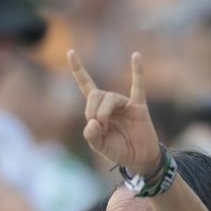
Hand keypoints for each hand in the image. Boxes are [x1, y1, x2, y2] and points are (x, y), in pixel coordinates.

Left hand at [68, 51, 161, 176]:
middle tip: (98, 127)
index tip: (71, 52)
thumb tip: (93, 121)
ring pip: (110, 98)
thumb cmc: (118, 150)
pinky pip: (138, 87)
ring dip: (103, 112)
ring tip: (106, 127)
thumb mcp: (99, 146)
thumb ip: (91, 136)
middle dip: (92, 110)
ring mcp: (125, 104)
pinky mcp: (139, 107)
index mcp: (98, 109)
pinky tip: (136, 56)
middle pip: (96, 94)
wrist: (139, 158)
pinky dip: (137, 71)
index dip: (78, 70)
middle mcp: (111, 103)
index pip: (86, 85)